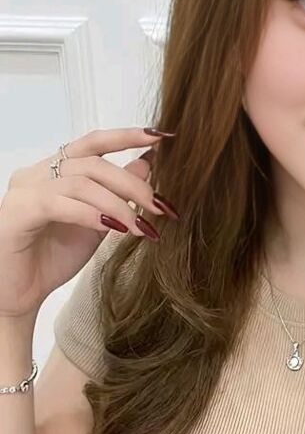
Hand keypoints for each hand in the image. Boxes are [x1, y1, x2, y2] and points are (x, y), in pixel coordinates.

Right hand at [0, 127, 177, 319]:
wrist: (19, 297)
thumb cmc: (52, 260)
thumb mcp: (97, 224)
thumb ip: (117, 195)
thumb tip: (146, 165)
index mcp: (54, 171)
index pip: (92, 143)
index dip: (126, 136)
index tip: (159, 137)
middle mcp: (37, 173)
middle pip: (92, 163)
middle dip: (131, 184)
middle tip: (158, 207)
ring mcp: (24, 190)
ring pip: (80, 182)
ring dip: (117, 204)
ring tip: (140, 226)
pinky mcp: (16, 211)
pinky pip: (58, 203)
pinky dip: (90, 214)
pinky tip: (114, 228)